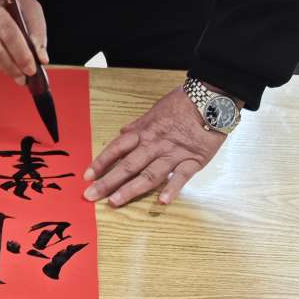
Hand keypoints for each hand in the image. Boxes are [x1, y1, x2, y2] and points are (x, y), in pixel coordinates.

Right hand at [0, 0, 48, 84]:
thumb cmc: (10, 1)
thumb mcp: (29, 7)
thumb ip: (37, 32)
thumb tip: (42, 60)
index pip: (8, 32)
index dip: (21, 54)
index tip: (32, 69)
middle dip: (11, 67)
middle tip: (23, 78)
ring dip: (4, 67)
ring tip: (16, 68)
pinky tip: (3, 59)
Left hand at [83, 86, 230, 207]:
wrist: (211, 96)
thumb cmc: (183, 103)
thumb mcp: (155, 110)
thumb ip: (139, 125)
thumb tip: (123, 133)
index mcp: (144, 131)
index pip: (117, 148)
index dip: (101, 162)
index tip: (87, 176)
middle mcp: (155, 144)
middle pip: (128, 165)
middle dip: (108, 181)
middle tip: (91, 196)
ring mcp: (173, 154)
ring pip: (149, 174)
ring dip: (131, 189)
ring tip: (115, 202)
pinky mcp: (193, 160)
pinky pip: (181, 176)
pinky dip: (172, 189)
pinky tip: (163, 202)